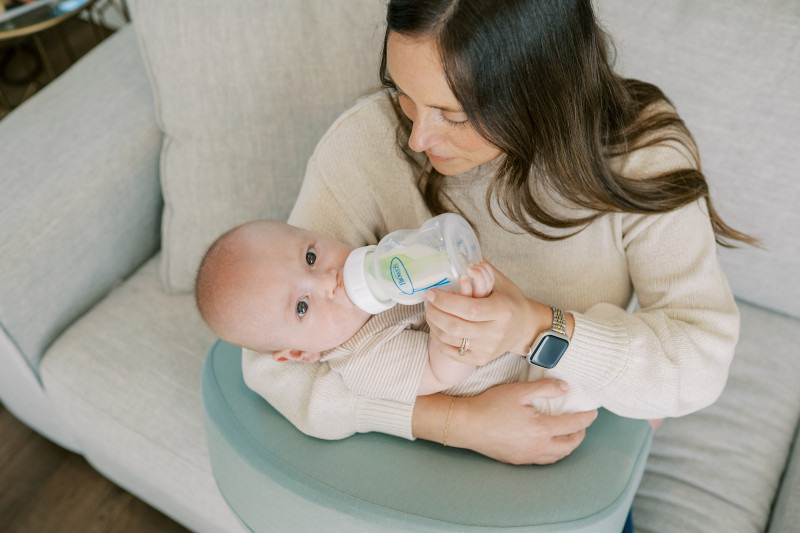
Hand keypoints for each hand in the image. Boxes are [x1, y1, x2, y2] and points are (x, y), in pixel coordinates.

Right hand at [415, 380, 597, 464]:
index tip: (593, 412)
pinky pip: (542, 460)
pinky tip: (547, 444)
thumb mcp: (519, 391)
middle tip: (582, 424)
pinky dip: (552, 453)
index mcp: (541, 429)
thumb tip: (565, 388)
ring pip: (556, 457)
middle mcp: (538, 447)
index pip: (573, 425)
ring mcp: (527, 456)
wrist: (466, 425)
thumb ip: (545, 388)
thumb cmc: (490, 405)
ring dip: (567, 446)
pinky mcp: (516, 460)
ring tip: (568, 435)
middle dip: (579, 435)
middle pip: (569, 446)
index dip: (586, 418)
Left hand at [425, 262, 547, 365]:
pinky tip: (436, 326)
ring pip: (451, 339)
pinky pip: (452, 352)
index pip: (470, 308)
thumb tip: (460, 252)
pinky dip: (439, 339)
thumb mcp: (501, 282)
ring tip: (430, 310)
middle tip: (427, 300)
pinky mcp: (480, 359)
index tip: (432, 292)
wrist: (524, 329)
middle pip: (456, 326)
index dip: (447, 301)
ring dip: (434, 324)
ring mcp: (488, 349)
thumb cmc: (510, 301)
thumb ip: (481, 269)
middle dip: (435, 312)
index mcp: (503, 310)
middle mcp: (496, 332)